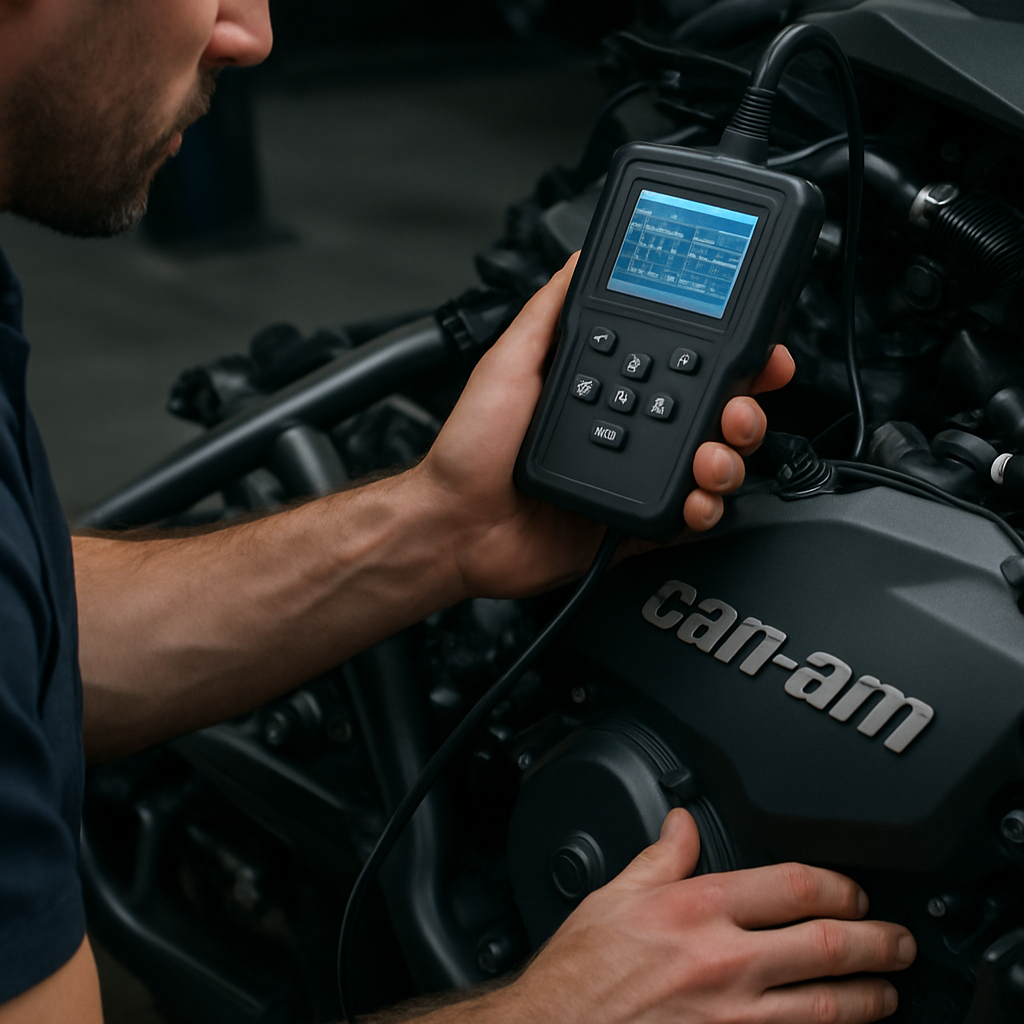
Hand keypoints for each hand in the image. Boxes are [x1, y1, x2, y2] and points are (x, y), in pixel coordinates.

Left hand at [414, 253, 794, 599]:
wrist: (455, 525)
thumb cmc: (472, 449)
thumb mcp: (510, 362)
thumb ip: (551, 312)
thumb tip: (580, 256)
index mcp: (609, 389)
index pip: (684, 364)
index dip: (729, 356)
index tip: (757, 346)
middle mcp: (631, 430)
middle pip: (714, 414)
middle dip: (745, 406)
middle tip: (741, 404)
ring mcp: (636, 477)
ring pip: (712, 464)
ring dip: (730, 457)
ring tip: (713, 453)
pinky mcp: (636, 524)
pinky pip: (689, 519)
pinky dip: (705, 511)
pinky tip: (695, 499)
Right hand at [506, 809, 914, 1023]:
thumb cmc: (579, 976)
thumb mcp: (613, 897)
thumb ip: (660, 857)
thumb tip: (682, 822)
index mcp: (696, 911)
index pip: (793, 886)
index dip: (838, 886)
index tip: (851, 891)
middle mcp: (724, 963)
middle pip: (827, 945)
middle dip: (877, 942)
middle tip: (897, 941)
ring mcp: (735, 1020)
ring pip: (829, 1007)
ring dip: (871, 997)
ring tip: (889, 990)